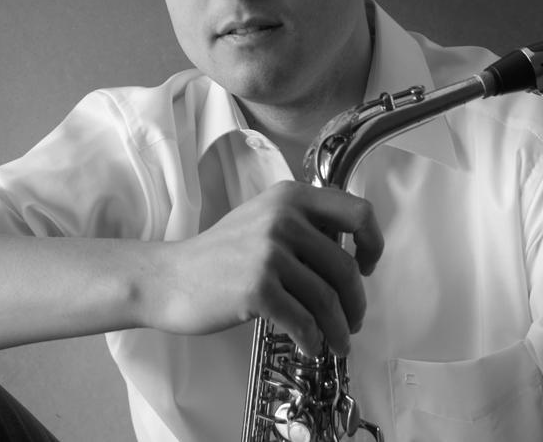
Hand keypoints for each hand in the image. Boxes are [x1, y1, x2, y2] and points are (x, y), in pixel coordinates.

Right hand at [146, 180, 382, 356]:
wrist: (170, 278)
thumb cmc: (220, 255)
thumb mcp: (262, 219)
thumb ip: (304, 225)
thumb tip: (351, 256)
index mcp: (290, 197)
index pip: (358, 212)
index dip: (372, 243)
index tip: (365, 266)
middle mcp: (283, 218)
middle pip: (345, 267)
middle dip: (356, 302)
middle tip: (353, 320)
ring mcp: (269, 253)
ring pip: (327, 300)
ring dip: (338, 329)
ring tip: (337, 343)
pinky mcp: (257, 289)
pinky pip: (303, 322)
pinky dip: (313, 340)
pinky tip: (310, 346)